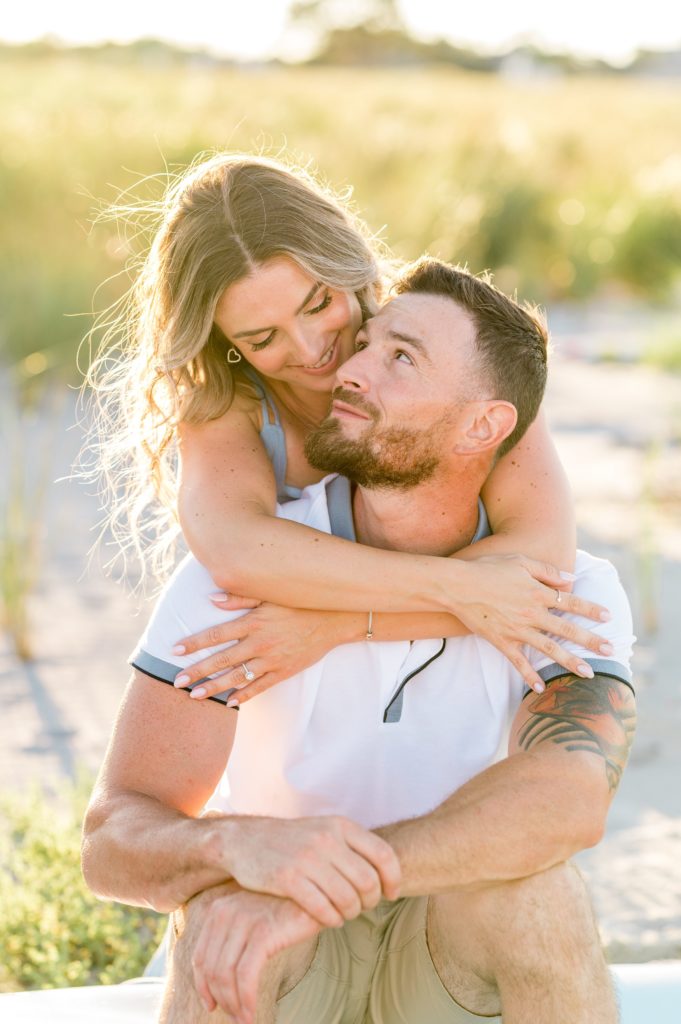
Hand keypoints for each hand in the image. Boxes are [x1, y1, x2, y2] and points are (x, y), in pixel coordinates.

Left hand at [172, 598, 354, 702]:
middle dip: (197, 671)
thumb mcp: (270, 594)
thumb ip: (240, 597)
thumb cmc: (299, 602)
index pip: (216, 634)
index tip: (174, 651)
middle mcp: (260, 642)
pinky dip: (244, 695)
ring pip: (238, 676)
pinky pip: (260, 686)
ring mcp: (272, 659)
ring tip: (194, 695)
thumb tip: (211, 598)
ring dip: (214, 687)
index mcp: (253, 621)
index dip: (194, 643)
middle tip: (175, 681)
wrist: (333, 619)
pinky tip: (228, 703)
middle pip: (222, 659)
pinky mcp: (284, 671)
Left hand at [192, 890, 320, 1023]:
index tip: (211, 1005)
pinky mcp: (263, 932)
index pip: (200, 957)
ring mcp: (243, 920)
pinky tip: (252, 1014)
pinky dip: (247, 1001)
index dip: (203, 987)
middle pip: (211, 969)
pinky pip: (246, 976)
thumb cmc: (287, 908)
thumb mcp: (253, 916)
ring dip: (234, 1005)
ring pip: (226, 976)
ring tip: (244, 1020)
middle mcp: (226, 911)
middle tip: (235, 1018)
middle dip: (221, 1000)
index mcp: (219, 908)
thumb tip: (218, 977)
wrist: (317, 893)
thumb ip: (234, 935)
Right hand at [222, 814, 400, 927]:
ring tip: (344, 914)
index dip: (393, 879)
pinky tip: (328, 919)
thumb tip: (386, 873)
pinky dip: (330, 919)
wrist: (245, 840)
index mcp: (340, 825)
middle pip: (368, 882)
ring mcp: (306, 858)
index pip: (383, 855)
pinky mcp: (287, 878)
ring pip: (347, 899)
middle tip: (362, 907)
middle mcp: (326, 839)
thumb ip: (352, 846)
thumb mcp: (324, 830)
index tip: (391, 894)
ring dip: (350, 913)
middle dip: (370, 901)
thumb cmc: (292, 841)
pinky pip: (322, 909)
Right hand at [450, 554, 612, 691]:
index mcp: (537, 593)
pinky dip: (529, 675)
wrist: (457, 586)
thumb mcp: (519, 562)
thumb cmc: (487, 569)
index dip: (591, 609)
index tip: (609, 617)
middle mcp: (531, 613)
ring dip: (571, 661)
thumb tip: (570, 580)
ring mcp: (517, 630)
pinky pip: (519, 662)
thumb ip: (546, 571)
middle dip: (591, 641)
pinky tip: (541, 688)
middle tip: (611, 650)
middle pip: (567, 629)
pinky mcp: (502, 641)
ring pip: (549, 649)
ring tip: (589, 673)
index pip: (571, 602)